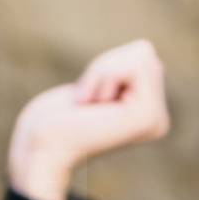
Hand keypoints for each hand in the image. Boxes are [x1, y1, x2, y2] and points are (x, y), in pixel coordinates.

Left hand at [7, 39, 169, 199]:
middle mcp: (158, 119)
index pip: (142, 54)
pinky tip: (91, 106)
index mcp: (147, 113)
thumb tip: (145, 51)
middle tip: (86, 102)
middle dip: (104, 66)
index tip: (88, 98)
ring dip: (102, 71)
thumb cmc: (54, 119)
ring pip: (141, 54)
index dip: (104, 66)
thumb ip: (123, 71)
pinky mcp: (148, 116)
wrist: (40, 148)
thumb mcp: (95, 85)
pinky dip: (103, 74)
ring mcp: (156, 119)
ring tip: (89, 105)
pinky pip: (134, 64)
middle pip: (143, 52)